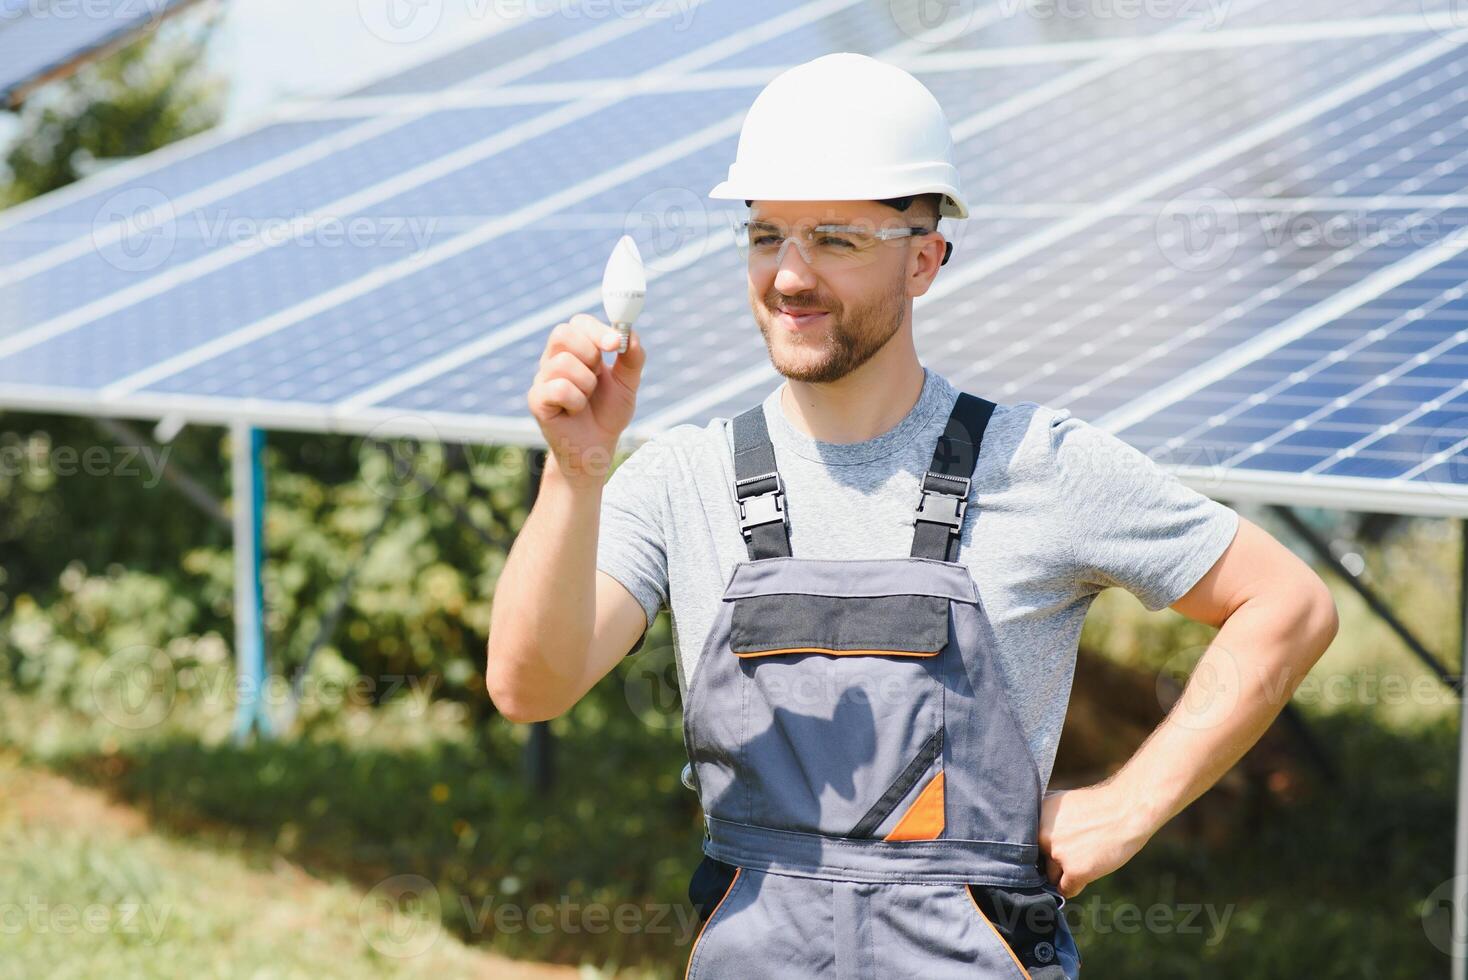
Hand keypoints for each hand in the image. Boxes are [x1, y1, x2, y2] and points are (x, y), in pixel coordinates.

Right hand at [527, 313, 644, 485]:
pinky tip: (574, 412)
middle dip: (589, 352)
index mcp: (575, 349)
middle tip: (598, 374)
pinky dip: (576, 401)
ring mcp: (542, 379)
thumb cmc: (608, 412)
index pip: (579, 323)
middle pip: (562, 333)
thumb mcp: (628, 384)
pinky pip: (558, 388)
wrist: (597, 448)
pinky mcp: (537, 400)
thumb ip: (632, 358)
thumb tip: (630, 334)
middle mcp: (554, 359)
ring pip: (564, 362)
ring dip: (587, 384)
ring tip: (587, 399)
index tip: (616, 344)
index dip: (597, 329)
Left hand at [1038, 784, 1155, 898]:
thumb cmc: (1099, 807)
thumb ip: (1046, 823)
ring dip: (1065, 873)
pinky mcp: (1076, 870)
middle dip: (1053, 861)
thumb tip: (1035, 845)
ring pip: (1052, 877)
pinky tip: (1087, 873)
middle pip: (1039, 861)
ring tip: (1086, 859)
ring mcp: (1058, 853)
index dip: (1042, 849)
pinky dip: (1075, 886)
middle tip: (1075, 853)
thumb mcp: (1062, 803)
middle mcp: (1042, 835)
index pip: (1027, 845)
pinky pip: (1066, 889)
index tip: (1054, 849)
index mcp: (1036, 817)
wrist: (1127, 810)